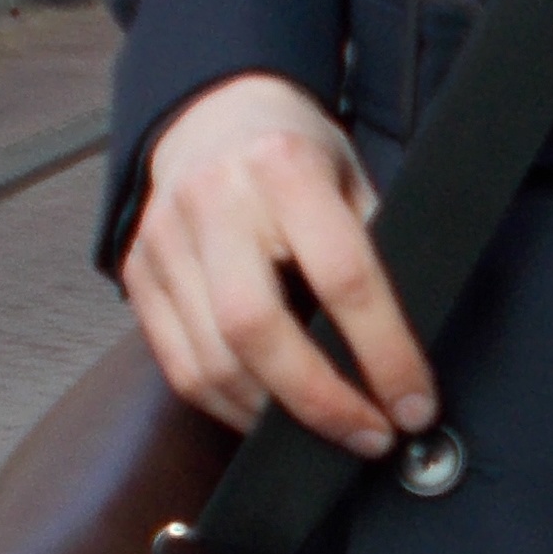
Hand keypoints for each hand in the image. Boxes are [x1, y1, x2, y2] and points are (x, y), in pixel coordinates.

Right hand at [122, 74, 432, 456]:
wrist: (211, 117)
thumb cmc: (296, 156)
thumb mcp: (351, 178)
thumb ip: (375, 250)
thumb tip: (410, 354)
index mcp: (283, 168)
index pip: (342, 277)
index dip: (385, 353)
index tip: (415, 404)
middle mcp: (214, 201)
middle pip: (256, 329)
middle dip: (320, 401)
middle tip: (370, 436)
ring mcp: (164, 241)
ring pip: (212, 362)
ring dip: (275, 419)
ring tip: (330, 435)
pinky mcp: (137, 275)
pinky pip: (180, 369)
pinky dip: (231, 409)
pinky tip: (272, 421)